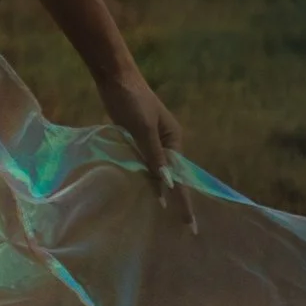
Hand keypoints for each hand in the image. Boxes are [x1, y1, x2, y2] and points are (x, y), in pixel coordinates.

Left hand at [100, 60, 195, 228]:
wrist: (114, 78)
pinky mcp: (135, 139)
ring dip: (157, 191)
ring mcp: (150, 141)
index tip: (190, 223)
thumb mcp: (144, 129)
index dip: (185, 200)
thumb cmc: (132, 100)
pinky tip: (141, 192)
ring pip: (155, 172)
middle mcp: (166, 143)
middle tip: (183, 227)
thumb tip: (168, 183)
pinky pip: (142, 164)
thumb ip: (154, 156)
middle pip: (170, 176)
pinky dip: (143, 178)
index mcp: (174, 139)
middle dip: (175, 199)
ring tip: (162, 217)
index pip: (180, 176)